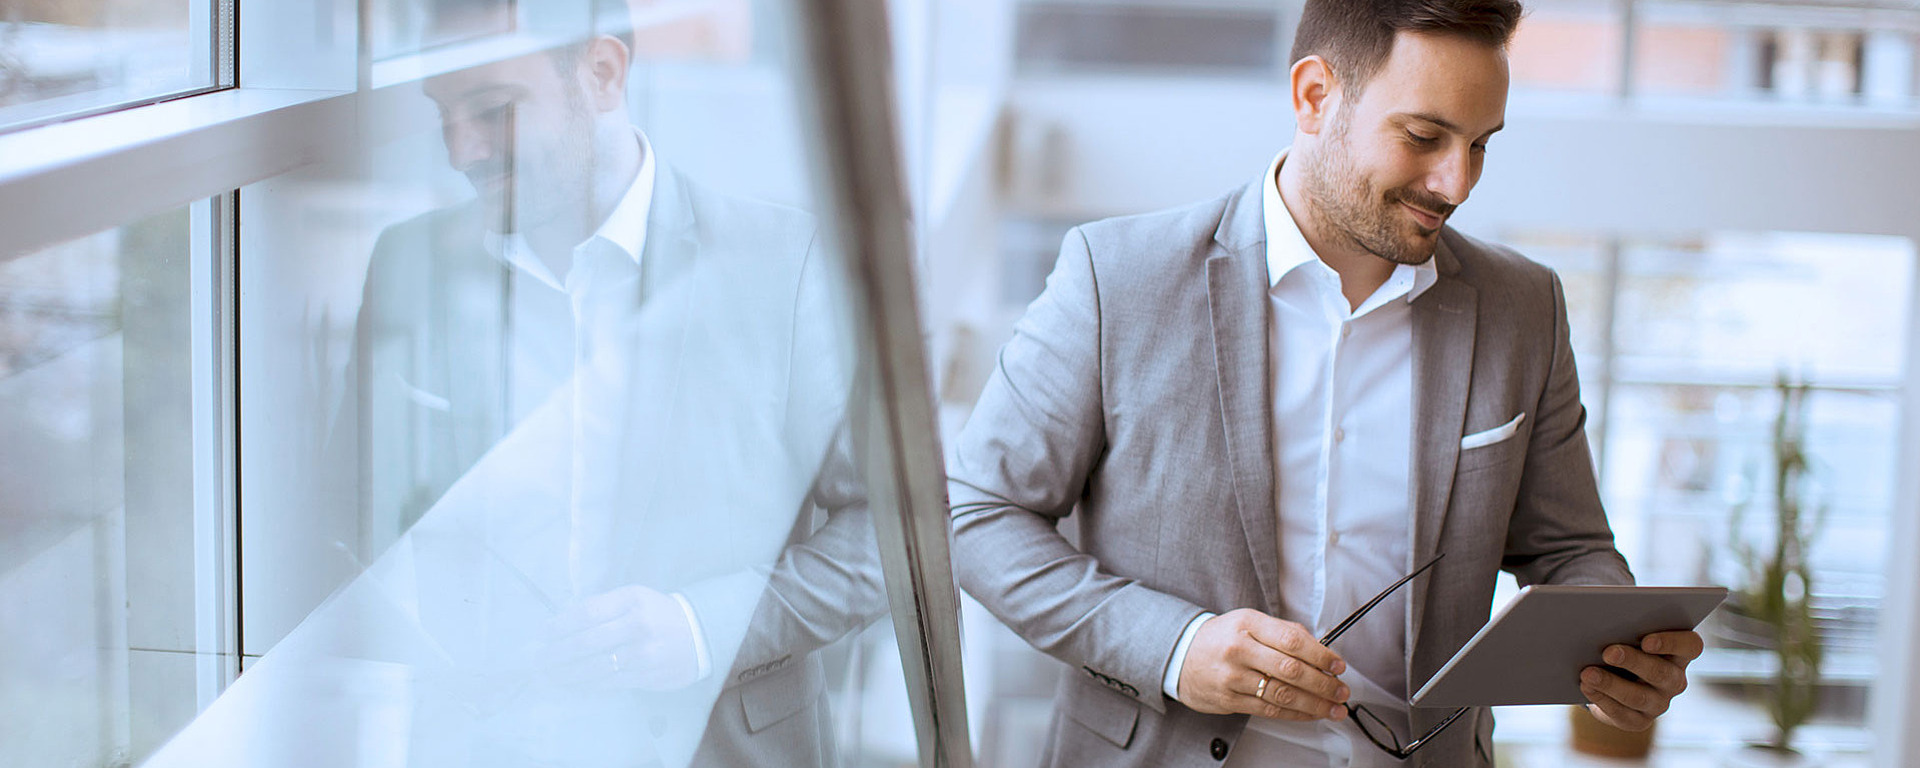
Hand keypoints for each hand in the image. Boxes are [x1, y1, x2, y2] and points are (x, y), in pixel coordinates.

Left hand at [542, 584, 701, 690]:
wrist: (697, 635)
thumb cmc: (656, 615)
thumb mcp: (633, 599)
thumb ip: (601, 607)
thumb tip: (560, 621)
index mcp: (631, 600)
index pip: (587, 612)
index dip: (560, 625)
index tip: (542, 634)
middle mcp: (637, 625)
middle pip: (586, 642)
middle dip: (556, 653)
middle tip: (537, 660)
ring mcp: (643, 653)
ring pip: (595, 667)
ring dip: (566, 674)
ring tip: (548, 676)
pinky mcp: (646, 675)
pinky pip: (609, 683)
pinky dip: (586, 685)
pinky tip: (573, 684)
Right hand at [1176, 609, 1350, 720]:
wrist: (1180, 656)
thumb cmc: (1221, 638)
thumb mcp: (1249, 622)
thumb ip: (1283, 632)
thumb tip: (1321, 650)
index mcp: (1247, 623)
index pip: (1292, 640)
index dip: (1321, 655)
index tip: (1338, 666)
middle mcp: (1239, 649)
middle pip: (1291, 669)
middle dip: (1323, 683)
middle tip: (1341, 690)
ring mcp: (1232, 676)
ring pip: (1283, 693)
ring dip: (1315, 703)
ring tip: (1334, 707)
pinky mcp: (1229, 700)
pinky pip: (1269, 709)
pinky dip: (1296, 713)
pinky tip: (1311, 713)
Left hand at [1580, 630, 1703, 730]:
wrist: (1610, 679)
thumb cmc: (1622, 645)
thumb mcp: (1627, 634)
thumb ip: (1626, 627)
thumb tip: (1601, 618)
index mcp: (1679, 653)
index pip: (1690, 645)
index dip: (1671, 643)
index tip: (1646, 641)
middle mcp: (1674, 679)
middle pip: (1661, 672)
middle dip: (1632, 662)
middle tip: (1608, 653)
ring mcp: (1659, 703)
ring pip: (1639, 696)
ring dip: (1611, 684)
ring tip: (1588, 674)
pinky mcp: (1639, 720)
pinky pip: (1623, 713)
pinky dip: (1602, 699)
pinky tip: (1586, 687)